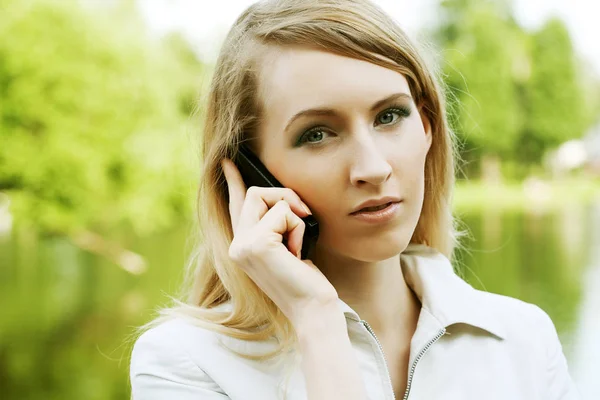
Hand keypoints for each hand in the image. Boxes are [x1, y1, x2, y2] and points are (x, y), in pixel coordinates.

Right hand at [221, 158, 338, 327]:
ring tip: (297, 245)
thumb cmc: (305, 280)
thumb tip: (282, 200)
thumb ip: (275, 225)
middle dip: (284, 196)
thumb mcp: (287, 246)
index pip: (235, 206)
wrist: (312, 307)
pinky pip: (283, 212)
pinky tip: (298, 253)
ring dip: (293, 215)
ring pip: (267, 198)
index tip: (228, 162)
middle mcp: (237, 245)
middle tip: (303, 214)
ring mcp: (243, 245)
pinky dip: (298, 228)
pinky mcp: (256, 244)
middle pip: (254, 193)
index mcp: (243, 246)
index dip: (232, 182)